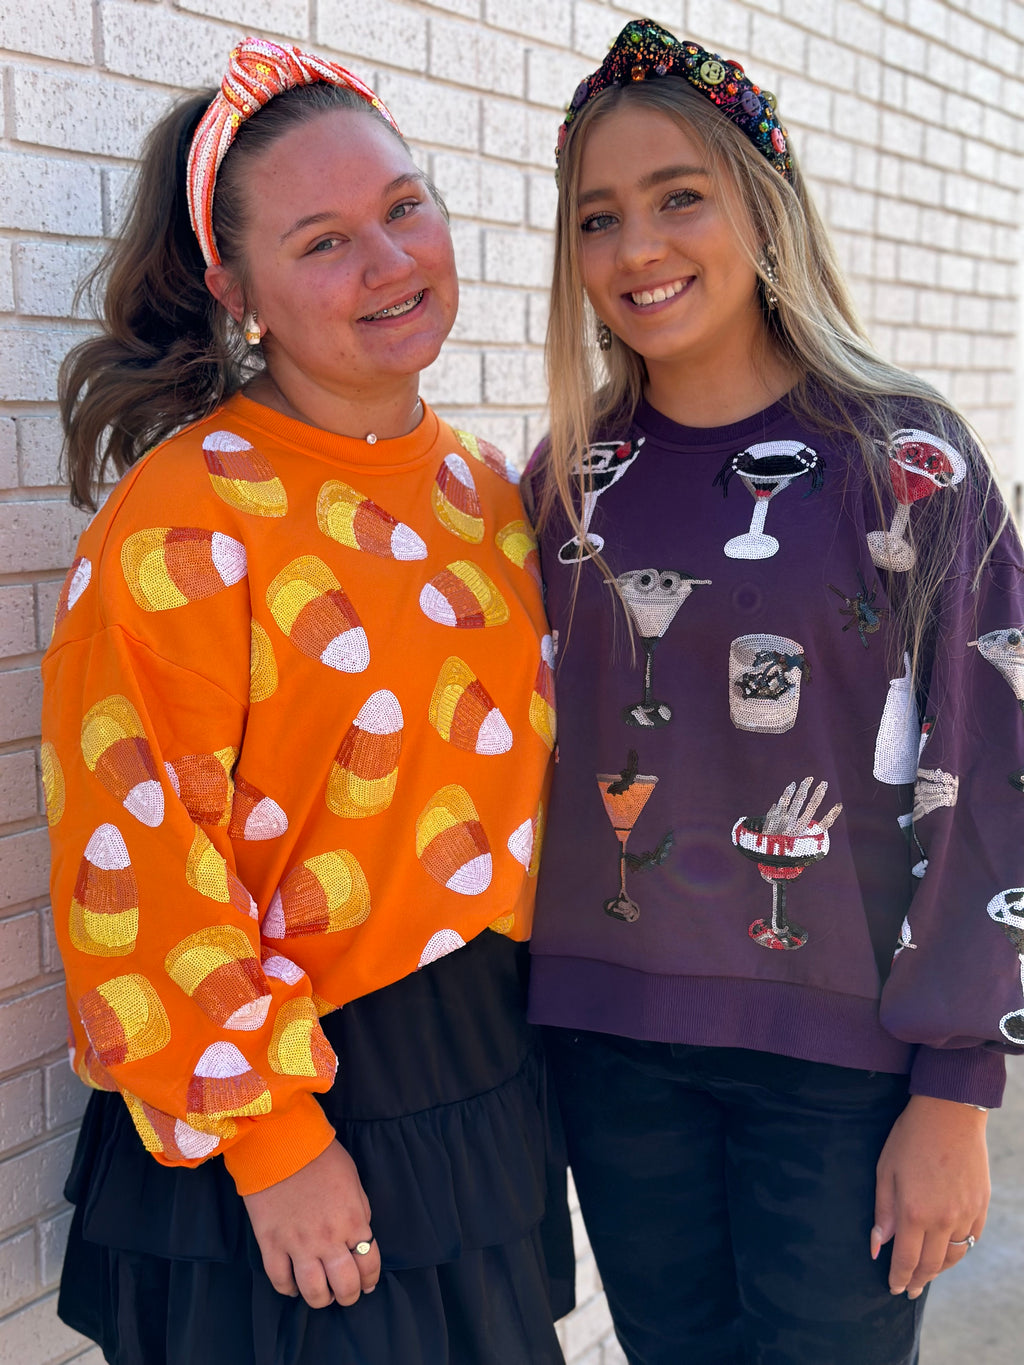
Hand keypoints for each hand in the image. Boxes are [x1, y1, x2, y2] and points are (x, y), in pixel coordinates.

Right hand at [243, 1140, 379, 1307]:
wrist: (280, 1143)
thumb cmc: (321, 1155)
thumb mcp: (353, 1179)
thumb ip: (359, 1210)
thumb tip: (360, 1235)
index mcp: (353, 1221)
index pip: (369, 1264)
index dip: (371, 1279)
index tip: (368, 1283)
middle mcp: (328, 1239)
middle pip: (344, 1286)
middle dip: (349, 1295)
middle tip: (347, 1294)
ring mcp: (297, 1244)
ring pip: (313, 1292)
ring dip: (321, 1299)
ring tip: (322, 1295)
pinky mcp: (270, 1243)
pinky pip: (280, 1280)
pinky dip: (289, 1289)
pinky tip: (294, 1285)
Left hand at [872, 1094, 988, 1297]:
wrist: (949, 1113)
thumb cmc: (910, 1138)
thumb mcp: (886, 1170)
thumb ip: (883, 1211)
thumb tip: (877, 1246)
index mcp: (914, 1212)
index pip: (906, 1260)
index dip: (898, 1277)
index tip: (893, 1288)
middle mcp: (942, 1220)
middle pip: (931, 1265)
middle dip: (918, 1281)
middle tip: (909, 1290)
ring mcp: (965, 1214)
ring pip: (954, 1256)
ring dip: (939, 1270)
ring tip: (926, 1274)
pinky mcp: (981, 1206)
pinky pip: (971, 1239)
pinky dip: (958, 1251)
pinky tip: (948, 1251)